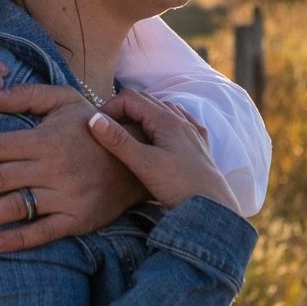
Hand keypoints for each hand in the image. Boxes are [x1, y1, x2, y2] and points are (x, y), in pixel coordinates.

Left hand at [0, 84, 142, 252]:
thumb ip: (28, 95)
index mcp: (47, 139)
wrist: (140, 159)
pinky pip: (44, 232)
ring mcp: (66, 197)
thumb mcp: (66, 100)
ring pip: (16, 207)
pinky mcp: (78, 221)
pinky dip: (19, 239)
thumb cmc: (95, 126)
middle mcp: (54, 168)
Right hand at [84, 90, 232, 210]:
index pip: (130, 98)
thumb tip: (93, 118)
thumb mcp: (144, 164)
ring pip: (163, 110)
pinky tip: (160, 134)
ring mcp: (192, 132)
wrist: (212, 207)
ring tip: (128, 134)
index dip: (110, 107)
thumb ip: (119, 141)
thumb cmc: (179, 186)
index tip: (97, 127)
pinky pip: (180, 122)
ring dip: (142, 115)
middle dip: (123, 110)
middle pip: (146, 101)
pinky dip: (163, 122)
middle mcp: (181, 120)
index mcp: (166, 120)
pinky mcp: (199, 145)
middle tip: (107, 131)